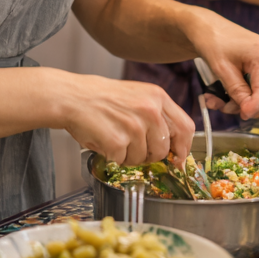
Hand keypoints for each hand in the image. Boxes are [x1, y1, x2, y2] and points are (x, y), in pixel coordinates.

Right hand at [62, 76, 194, 165]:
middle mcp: (150, 110)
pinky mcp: (118, 140)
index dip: (184, 148)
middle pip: (164, 149)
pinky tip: (104, 140)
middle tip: (133, 147)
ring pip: (143, 158)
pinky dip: (112, 157)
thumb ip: (158, 115)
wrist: (72, 96)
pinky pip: (122, 161)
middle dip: (150, 155)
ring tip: (115, 138)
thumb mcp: (138, 96)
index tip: (178, 158)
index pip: (186, 127)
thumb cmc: (102, 98)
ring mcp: (135, 125)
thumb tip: (173, 145)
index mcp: (158, 96)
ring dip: (128, 156)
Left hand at [182, 7, 258, 119]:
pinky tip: (233, 100)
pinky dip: (253, 99)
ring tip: (228, 105)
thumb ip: (237, 91)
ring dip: (256, 105)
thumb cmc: (212, 42)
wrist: (208, 28)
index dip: (258, 105)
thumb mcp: (221, 69)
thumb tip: (249, 111)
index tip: (244, 115)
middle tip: (241, 114)